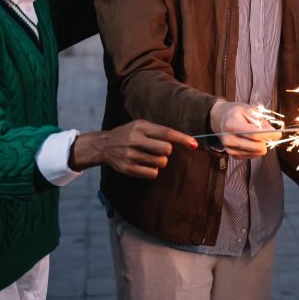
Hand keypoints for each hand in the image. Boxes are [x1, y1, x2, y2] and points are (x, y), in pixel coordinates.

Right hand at [71, 120, 197, 178]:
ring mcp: (131, 155)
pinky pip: (152, 174)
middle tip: (158, 149)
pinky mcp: (128, 169)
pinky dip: (153, 171)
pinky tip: (145, 165)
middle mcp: (135, 140)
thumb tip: (186, 141)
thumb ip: (160, 131)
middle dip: (167, 151)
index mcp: (140, 127)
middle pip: (166, 150)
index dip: (182, 139)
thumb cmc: (128, 134)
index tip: (194, 144)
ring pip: (161, 162)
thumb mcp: (140, 126)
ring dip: (160, 161)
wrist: (104, 146)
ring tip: (148, 156)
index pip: (166, 133)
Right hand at [209, 100, 281, 158]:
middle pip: (257, 147)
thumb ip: (261, 120)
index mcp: (233, 125)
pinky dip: (255, 149)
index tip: (279, 133)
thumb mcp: (249, 109)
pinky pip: (252, 156)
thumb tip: (274, 132)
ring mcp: (230, 149)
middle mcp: (229, 139)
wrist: (219, 118)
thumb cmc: (235, 112)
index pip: (255, 134)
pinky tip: (251, 140)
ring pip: (257, 153)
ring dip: (261, 145)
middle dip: (266, 140)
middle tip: (267, 133)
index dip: (269, 135)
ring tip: (256, 134)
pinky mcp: (232, 155)